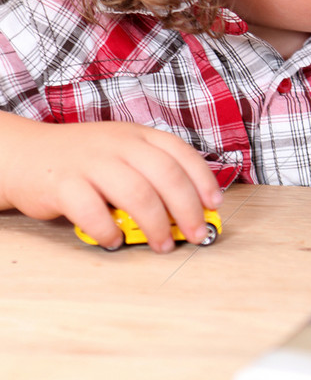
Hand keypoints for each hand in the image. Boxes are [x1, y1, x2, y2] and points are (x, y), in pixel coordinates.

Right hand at [3, 119, 222, 251]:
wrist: (26, 154)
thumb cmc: (84, 160)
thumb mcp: (122, 152)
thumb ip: (152, 172)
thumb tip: (192, 208)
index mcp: (137, 135)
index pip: (180, 153)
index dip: (203, 180)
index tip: (214, 205)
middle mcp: (118, 144)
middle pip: (165, 175)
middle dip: (187, 209)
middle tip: (197, 234)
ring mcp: (90, 162)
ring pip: (137, 193)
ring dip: (156, 225)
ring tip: (161, 244)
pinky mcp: (63, 184)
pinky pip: (93, 212)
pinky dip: (109, 231)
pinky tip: (114, 240)